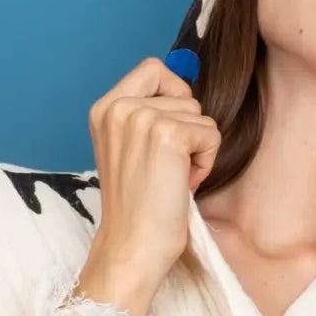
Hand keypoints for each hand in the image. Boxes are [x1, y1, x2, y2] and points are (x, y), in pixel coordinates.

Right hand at [74, 56, 222, 315]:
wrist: (133, 246)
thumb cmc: (138, 208)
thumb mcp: (130, 149)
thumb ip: (147, 117)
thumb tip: (187, 87)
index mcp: (104, 108)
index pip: (154, 68)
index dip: (175, 94)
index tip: (172, 131)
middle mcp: (118, 107)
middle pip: (183, 93)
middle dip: (187, 131)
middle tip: (168, 168)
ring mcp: (141, 118)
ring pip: (200, 115)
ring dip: (197, 149)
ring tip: (173, 179)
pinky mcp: (168, 134)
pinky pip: (211, 134)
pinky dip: (206, 162)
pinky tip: (183, 185)